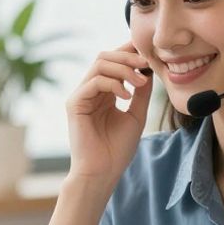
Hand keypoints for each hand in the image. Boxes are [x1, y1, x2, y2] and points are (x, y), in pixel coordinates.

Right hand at [65, 42, 153, 184]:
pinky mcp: (74, 104)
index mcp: (104, 92)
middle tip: (146, 65)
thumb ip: (141, 93)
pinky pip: (94, 82)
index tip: (148, 52)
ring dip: (123, 69)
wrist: (103, 172)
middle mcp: (90, 91)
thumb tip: (148, 70)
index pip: (113, 62)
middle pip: (105, 57)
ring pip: (99, 64)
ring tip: (139, 82)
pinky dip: (113, 84)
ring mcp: (81, 96)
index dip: (129, 52)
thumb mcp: (136, 115)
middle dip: (128, 57)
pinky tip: (126, 96)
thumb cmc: (117, 149)